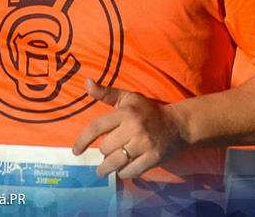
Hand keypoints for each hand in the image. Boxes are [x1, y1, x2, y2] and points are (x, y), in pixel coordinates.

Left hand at [72, 79, 186, 179]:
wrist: (177, 124)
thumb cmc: (147, 111)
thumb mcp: (127, 98)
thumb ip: (106, 92)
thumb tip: (86, 82)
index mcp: (125, 112)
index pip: (97, 127)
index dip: (83, 140)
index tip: (76, 150)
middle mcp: (134, 128)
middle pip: (105, 148)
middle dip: (103, 152)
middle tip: (107, 151)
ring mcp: (144, 144)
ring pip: (115, 162)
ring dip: (107, 168)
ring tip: (105, 168)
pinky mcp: (153, 158)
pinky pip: (130, 172)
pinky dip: (123, 173)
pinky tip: (122, 169)